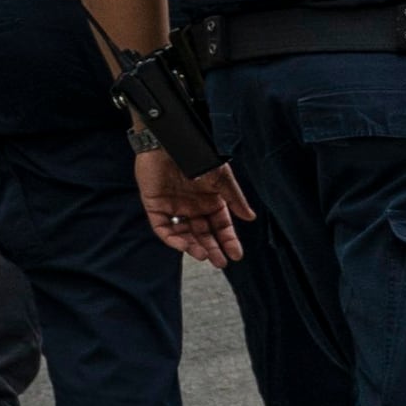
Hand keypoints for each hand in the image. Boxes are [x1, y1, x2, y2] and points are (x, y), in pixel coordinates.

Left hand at [136, 150, 249, 266]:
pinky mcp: (155, 206)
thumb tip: (250, 217)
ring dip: (194, 246)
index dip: (228, 240)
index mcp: (210, 200)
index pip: (221, 226)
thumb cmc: (198, 156)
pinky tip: (184, 246)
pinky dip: (172, 239)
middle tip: (221, 263)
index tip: (236, 254)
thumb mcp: (222, 178)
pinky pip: (163, 228)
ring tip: (204, 255)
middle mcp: (192, 207)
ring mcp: (173, 208)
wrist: (170, 142)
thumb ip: (235, 199)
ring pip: (184, 234)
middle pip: (203, 234)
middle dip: (213, 249)